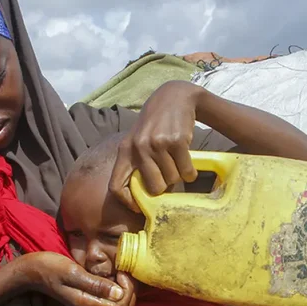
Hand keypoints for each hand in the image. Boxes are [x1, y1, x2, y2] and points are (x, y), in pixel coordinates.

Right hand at [15, 252, 135, 305]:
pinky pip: (109, 296)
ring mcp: (89, 301)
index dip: (128, 291)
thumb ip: (95, 284)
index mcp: (87, 303)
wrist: (31, 271)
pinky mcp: (87, 295)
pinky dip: (116, 286)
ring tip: (119, 269)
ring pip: (117, 303)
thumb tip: (119, 293)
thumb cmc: (49, 268)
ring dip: (124, 288)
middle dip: (130, 291)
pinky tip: (111, 271)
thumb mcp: (72, 272)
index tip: (121, 272)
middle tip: (123, 270)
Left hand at [110, 81, 201, 211]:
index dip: (128, 202)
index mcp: (125, 150)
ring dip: (178, 176)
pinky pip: (186, 171)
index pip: (116, 186)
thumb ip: (137, 164)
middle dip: (164, 188)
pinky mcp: (177, 141)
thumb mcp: (138, 140)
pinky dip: (190, 172)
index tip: (140, 207)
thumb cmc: (155, 125)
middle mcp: (138, 147)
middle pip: (153, 188)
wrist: (174, 97)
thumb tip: (147, 198)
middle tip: (169, 178)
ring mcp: (158, 144)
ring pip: (172, 180)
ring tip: (177, 162)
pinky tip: (188, 161)